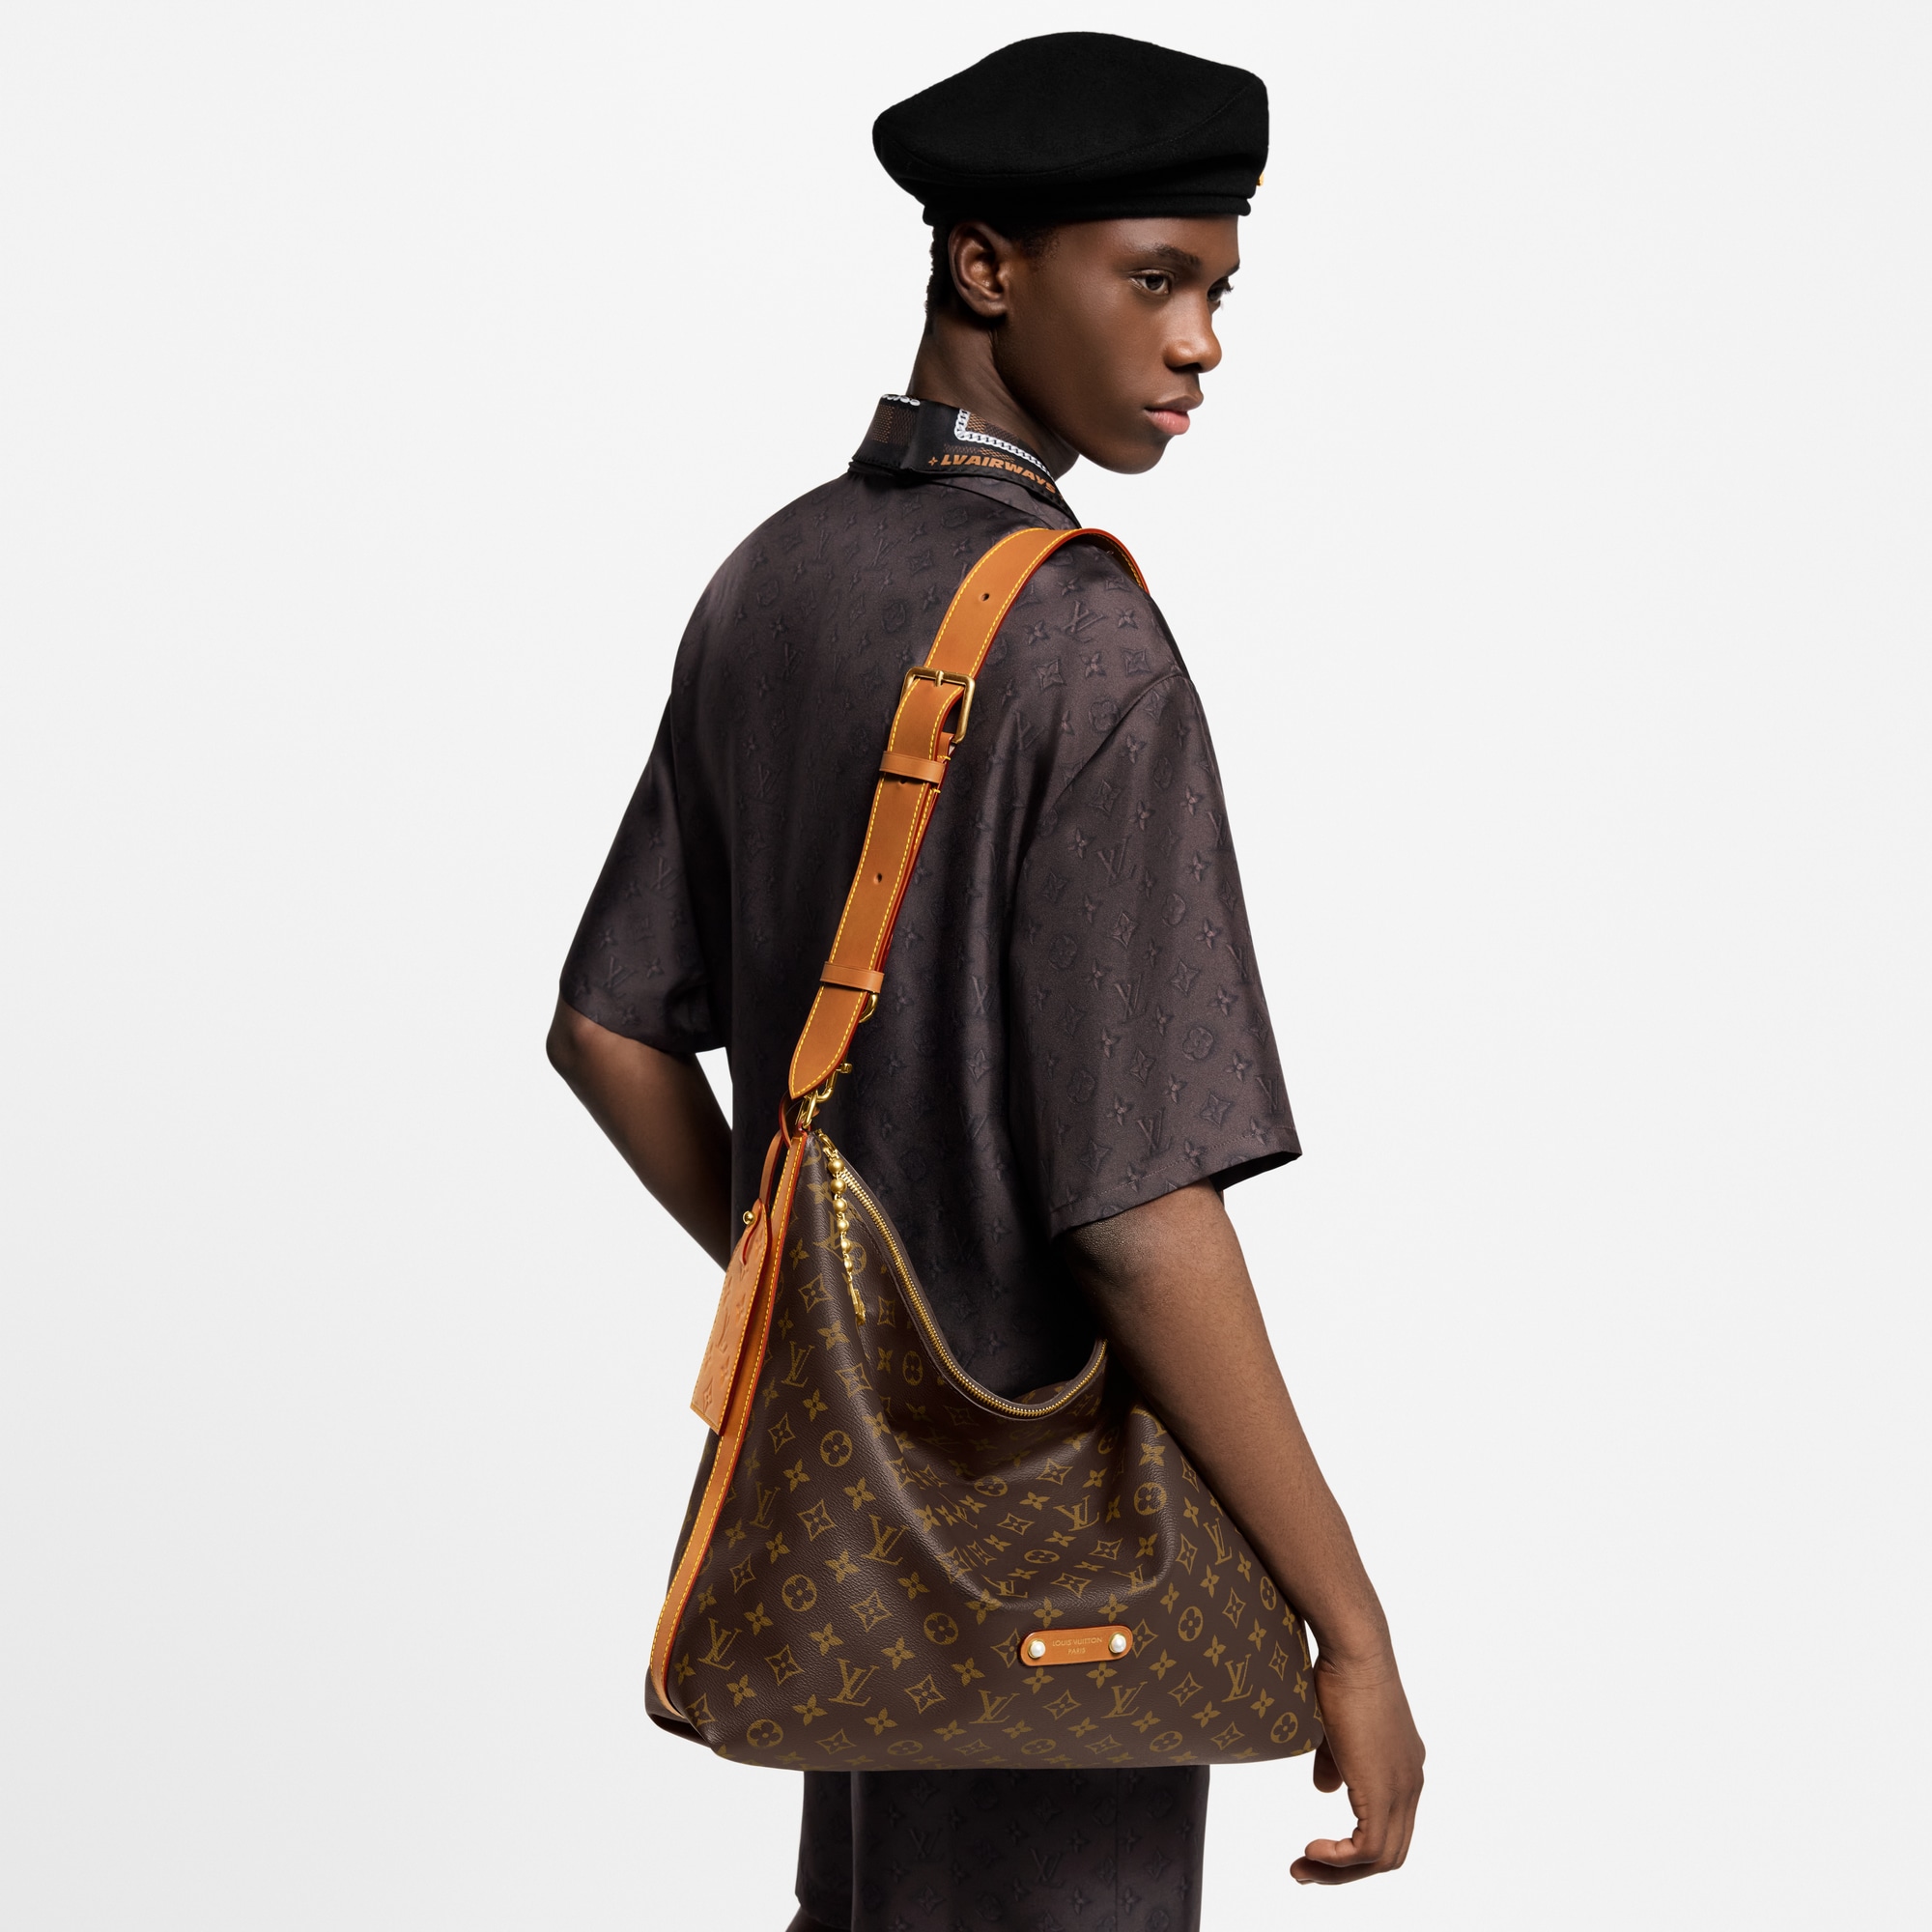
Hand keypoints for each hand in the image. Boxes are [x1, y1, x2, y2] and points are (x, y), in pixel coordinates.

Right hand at [1292, 1655, 1424, 1884]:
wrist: (1355, 1652)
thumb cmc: (1340, 1677)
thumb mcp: (1336, 1730)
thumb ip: (1335, 1764)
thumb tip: (1325, 1790)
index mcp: (1405, 1770)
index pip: (1389, 1829)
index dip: (1354, 1849)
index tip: (1316, 1852)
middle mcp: (1412, 1784)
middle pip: (1389, 1853)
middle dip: (1345, 1872)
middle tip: (1304, 1871)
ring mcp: (1403, 1789)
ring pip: (1382, 1858)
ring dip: (1338, 1872)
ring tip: (1301, 1867)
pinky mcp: (1384, 1790)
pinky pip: (1368, 1849)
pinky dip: (1339, 1860)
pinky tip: (1312, 1850)